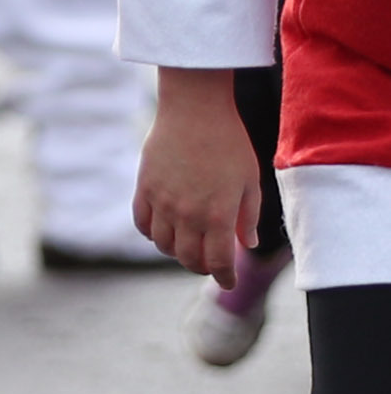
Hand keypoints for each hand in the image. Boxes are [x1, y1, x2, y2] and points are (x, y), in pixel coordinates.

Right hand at [133, 67, 263, 284]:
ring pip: (163, 245)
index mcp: (218, 215)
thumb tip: (246, 243)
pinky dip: (153, 233)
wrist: (195, 111)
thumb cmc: (229, 143)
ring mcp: (162, 203)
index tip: (228, 282)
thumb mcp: (250, 180)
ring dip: (177, 251)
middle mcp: (187, 215)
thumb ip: (248, 216)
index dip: (224, 278)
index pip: (218, 262)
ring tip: (188, 245)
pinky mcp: (144, 189)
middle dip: (201, 267)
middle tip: (210, 264)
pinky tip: (164, 229)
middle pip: (188, 258)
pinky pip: (143, 224)